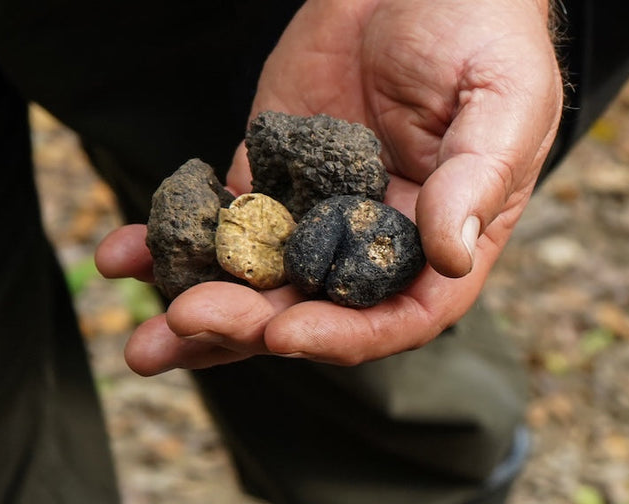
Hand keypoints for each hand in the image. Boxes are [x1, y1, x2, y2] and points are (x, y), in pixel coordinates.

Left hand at [96, 0, 560, 374]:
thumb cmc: (485, 37)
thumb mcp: (502, 105)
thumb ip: (476, 179)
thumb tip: (451, 257)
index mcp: (443, 243)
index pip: (396, 316)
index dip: (342, 334)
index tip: (284, 332)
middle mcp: (376, 242)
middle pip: (312, 306)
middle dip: (249, 324)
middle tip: (188, 321)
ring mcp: (318, 210)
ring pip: (258, 280)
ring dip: (200, 310)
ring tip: (144, 340)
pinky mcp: (270, 169)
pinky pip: (220, 218)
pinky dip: (173, 240)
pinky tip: (126, 254)